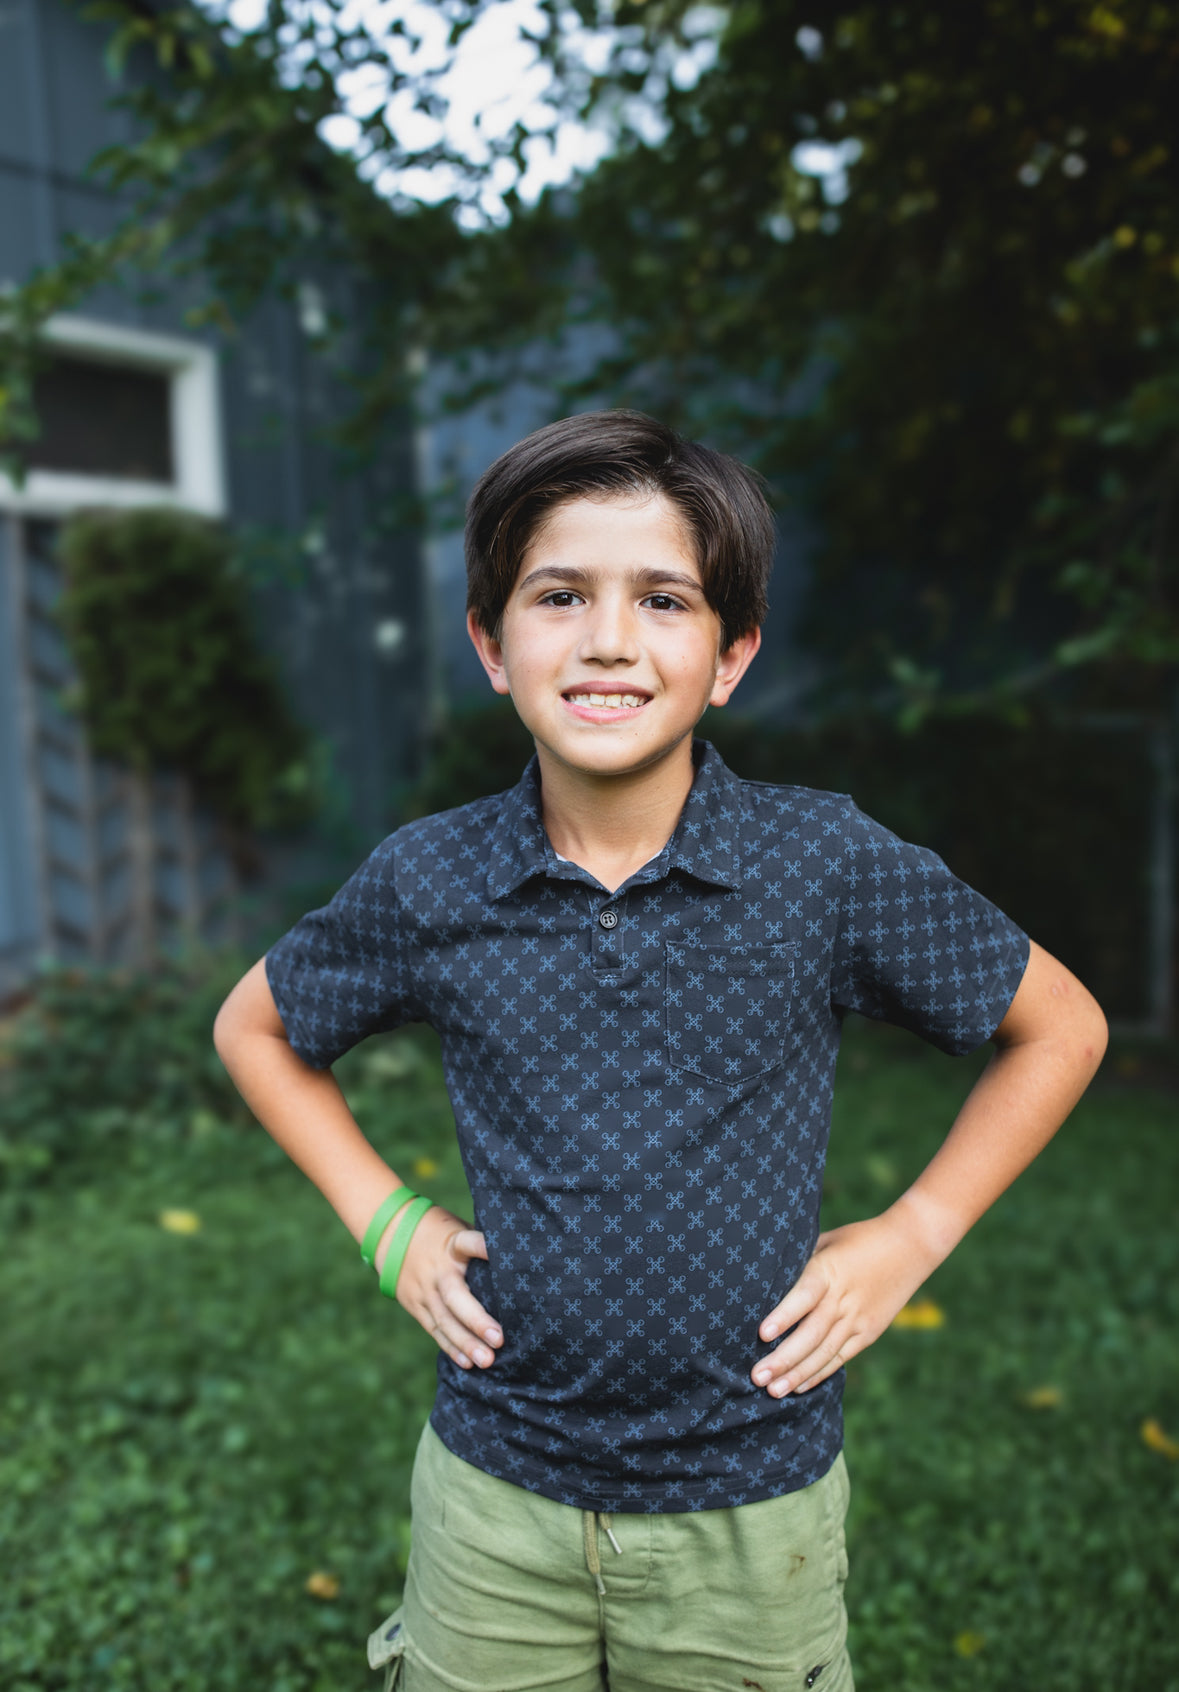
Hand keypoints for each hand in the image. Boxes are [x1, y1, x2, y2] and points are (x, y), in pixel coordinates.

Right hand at [380, 1203, 502, 1370]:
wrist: (389, 1233)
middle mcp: (437, 1270)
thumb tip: (520, 1260)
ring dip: (465, 1343)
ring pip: (444, 1320)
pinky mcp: (415, 1305)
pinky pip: (434, 1329)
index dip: (483, 1247)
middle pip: (455, 1297)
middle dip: (476, 1320)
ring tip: (486, 1360)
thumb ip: (479, 1246)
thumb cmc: (439, 1233)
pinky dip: (450, 1347)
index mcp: (452, 1244)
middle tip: (499, 1339)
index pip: (468, 1243)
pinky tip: (467, 1362)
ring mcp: (424, 1291)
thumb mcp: (458, 1228)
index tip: (500, 1256)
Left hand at [751, 1209, 938, 1396]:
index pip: (804, 1295)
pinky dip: (820, 1372)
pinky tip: (799, 1386)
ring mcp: (858, 1319)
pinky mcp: (869, 1332)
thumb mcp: (828, 1241)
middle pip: (811, 1333)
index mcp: (829, 1270)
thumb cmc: (860, 1239)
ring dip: (798, 1373)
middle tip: (757, 1376)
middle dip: (783, 1358)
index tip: (762, 1334)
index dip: (784, 1315)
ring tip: (773, 1390)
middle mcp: (843, 1298)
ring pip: (824, 1351)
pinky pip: (841, 1357)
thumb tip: (770, 1281)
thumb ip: (803, 1262)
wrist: (911, 1246)